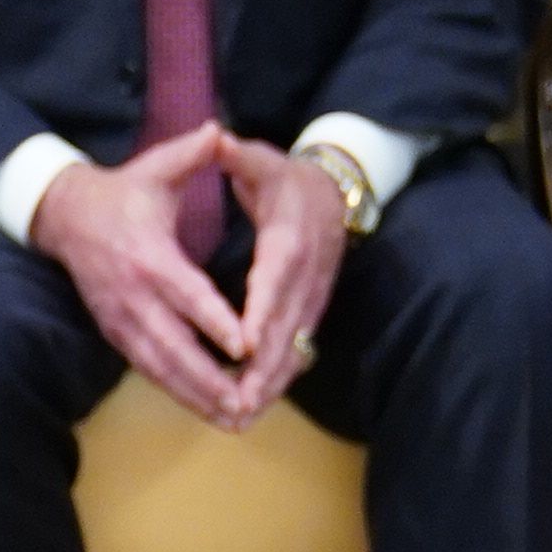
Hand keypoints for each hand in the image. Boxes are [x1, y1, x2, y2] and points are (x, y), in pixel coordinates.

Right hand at [24, 130, 258, 424]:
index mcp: (149, 255)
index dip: (214, 321)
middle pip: (174, 346)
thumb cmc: (122, 191)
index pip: (185, 294)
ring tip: (235, 419)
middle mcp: (133, 296)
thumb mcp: (154, 168)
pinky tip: (209, 411)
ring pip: (161, 367)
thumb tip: (217, 131)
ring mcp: (122, 320)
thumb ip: (190, 154)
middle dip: (210, 378)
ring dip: (197, 396)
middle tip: (247, 401)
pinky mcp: (117, 334)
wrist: (65, 217)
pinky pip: (150, 370)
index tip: (244, 347)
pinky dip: (179, 393)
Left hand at [213, 139, 351, 427]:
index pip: (276, 276)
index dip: (263, 309)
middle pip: (287, 323)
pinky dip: (279, 375)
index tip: (247, 341)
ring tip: (245, 412)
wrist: (333, 189)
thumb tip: (219, 139)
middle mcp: (307, 271)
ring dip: (272, 380)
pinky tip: (257, 401)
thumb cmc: (285, 175)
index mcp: (290, 235)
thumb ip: (238, 154)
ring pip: (294, 343)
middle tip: (241, 398)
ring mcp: (313, 293)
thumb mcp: (263, 159)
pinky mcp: (312, 308)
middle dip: (265, 363)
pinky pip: (296, 347)